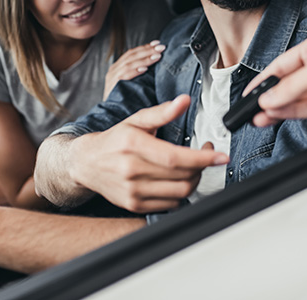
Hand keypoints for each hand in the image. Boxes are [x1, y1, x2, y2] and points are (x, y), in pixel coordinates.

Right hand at [69, 95, 228, 212]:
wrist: (86, 163)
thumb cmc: (114, 140)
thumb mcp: (136, 120)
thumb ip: (162, 112)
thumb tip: (184, 100)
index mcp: (133, 145)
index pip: (175, 157)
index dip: (202, 158)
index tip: (220, 156)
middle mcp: (132, 170)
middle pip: (181, 176)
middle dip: (202, 167)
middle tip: (207, 155)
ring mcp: (133, 191)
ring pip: (180, 192)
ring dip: (195, 180)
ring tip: (194, 167)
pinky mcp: (134, 205)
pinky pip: (170, 204)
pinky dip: (181, 193)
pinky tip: (179, 179)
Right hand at [104, 40, 165, 98]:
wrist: (114, 117)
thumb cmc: (126, 100)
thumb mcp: (133, 84)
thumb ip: (141, 72)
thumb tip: (157, 60)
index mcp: (118, 67)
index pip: (132, 53)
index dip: (145, 47)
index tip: (158, 43)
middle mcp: (113, 70)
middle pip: (131, 55)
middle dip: (147, 50)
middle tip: (161, 47)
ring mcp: (111, 78)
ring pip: (129, 63)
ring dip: (144, 59)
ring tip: (157, 56)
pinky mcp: (112, 87)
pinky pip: (123, 76)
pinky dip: (134, 71)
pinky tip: (145, 69)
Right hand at [244, 32, 306, 125]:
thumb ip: (294, 85)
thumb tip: (271, 98)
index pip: (281, 65)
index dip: (263, 79)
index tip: (249, 93)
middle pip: (287, 84)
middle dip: (269, 97)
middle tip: (251, 110)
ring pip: (296, 99)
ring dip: (278, 108)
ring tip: (260, 118)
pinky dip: (293, 113)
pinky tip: (278, 116)